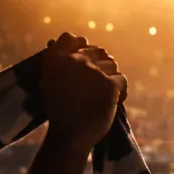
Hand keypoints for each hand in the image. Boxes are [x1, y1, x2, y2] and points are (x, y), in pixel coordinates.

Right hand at [41, 33, 126, 150]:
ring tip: (104, 95)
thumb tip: (73, 40)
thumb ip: (60, 61)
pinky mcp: (109, 84)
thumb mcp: (50, 81)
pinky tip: (113, 102)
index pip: (72, 37)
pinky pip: (122, 80)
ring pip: (112, 64)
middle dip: (101, 66)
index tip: (86, 61)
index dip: (82, 47)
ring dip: (111, 79)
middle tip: (98, 86)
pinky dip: (121, 92)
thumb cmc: (60, 111)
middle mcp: (74, 59)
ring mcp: (92, 71)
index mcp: (55, 58)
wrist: (70, 135)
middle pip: (98, 51)